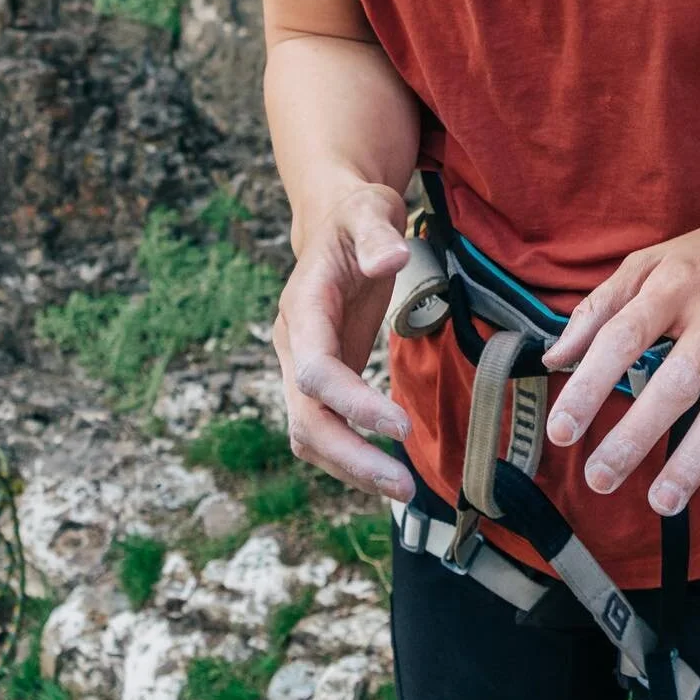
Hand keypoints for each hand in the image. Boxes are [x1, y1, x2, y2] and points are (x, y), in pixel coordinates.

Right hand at [272, 182, 416, 501]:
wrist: (335, 221)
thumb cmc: (356, 216)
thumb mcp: (370, 210)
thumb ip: (377, 234)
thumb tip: (391, 260)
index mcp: (304, 306)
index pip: (316, 371)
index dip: (353, 404)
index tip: (401, 427)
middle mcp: (295, 344)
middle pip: (306, 418)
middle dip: (351, 457)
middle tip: (404, 486)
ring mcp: (303, 365)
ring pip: (311, 433)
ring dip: (352, 467)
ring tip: (404, 490)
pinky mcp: (322, 379)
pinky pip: (327, 427)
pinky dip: (353, 455)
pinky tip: (389, 471)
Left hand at [540, 211, 699, 516]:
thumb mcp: (649, 261)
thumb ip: (600, 307)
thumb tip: (555, 357)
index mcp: (673, 284)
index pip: (623, 338)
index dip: (589, 384)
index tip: (562, 429)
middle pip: (675, 382)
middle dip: (635, 435)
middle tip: (600, 477)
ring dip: (695, 458)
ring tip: (661, 499)